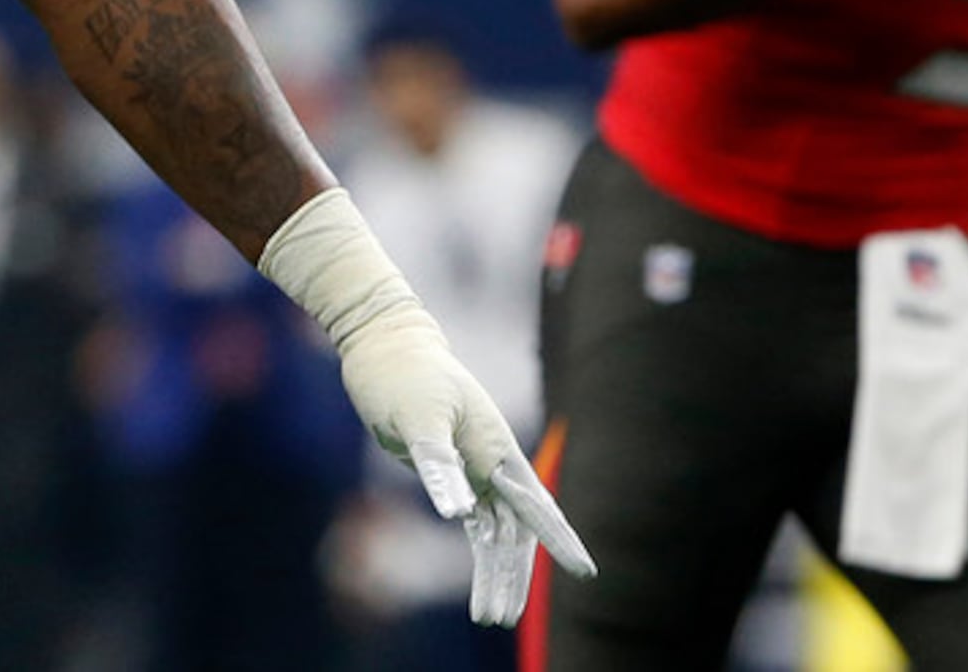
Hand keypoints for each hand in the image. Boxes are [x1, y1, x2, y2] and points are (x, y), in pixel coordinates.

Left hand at [334, 313, 595, 624]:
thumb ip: (440, 465)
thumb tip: (459, 514)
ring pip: (498, 534)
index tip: (584, 572)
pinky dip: (482, 558)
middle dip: (514, 577)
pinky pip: (479, 525)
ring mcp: (477, 470)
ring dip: (496, 575)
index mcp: (495, 447)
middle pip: (517, 531)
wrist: (384, 348)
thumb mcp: (419, 418)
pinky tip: (484, 589)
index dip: (559, 539)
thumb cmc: (403, 375)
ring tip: (490, 618)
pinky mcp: (456, 476)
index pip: (535, 503)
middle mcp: (494, 462)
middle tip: (501, 619)